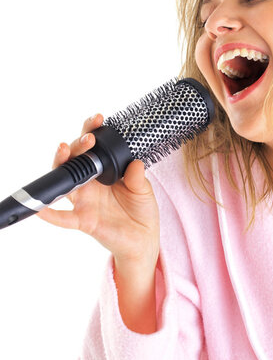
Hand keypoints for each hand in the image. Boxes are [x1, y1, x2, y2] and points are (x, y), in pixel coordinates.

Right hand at [37, 114, 159, 263]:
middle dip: (77, 144)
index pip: (93, 148)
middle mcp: (90, 184)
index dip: (92, 131)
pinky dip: (51, 214)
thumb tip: (136, 163)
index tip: (98, 119)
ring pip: (66, 181)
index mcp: (104, 172)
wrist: (143, 239)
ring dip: (62, 165)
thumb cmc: (141, 211)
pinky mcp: (84, 220)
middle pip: (75, 159)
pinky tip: (42, 209)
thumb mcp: (144, 191)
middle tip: (88, 138)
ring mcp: (84, 201)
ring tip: (63, 151)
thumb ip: (138, 178)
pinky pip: (64, 218)